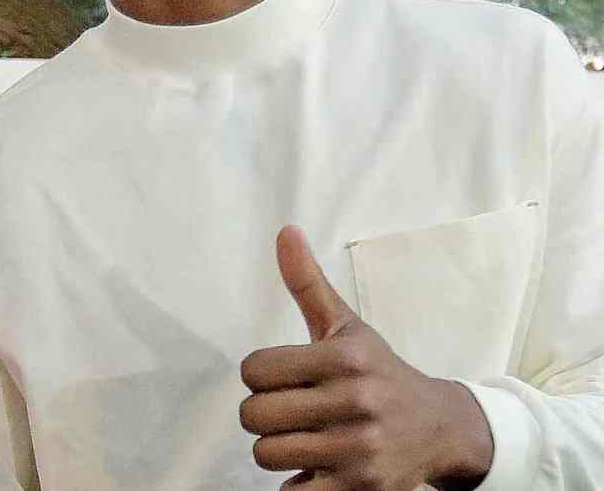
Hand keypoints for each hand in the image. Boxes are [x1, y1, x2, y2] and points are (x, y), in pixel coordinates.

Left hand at [238, 226, 492, 489]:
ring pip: (268, 454)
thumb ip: (308, 283)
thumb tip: (284, 231)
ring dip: (280, 449)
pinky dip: (297, 483)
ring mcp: (360, 450)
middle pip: (255, 416)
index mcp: (344, 358)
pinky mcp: (364, 489)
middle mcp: (355, 402)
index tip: (281, 377)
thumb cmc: (379, 372)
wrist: (442, 427)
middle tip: (290, 411)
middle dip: (265, 414)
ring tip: (307, 437)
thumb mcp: (347, 326)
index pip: (254, 371)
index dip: (258, 376)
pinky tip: (318, 465)